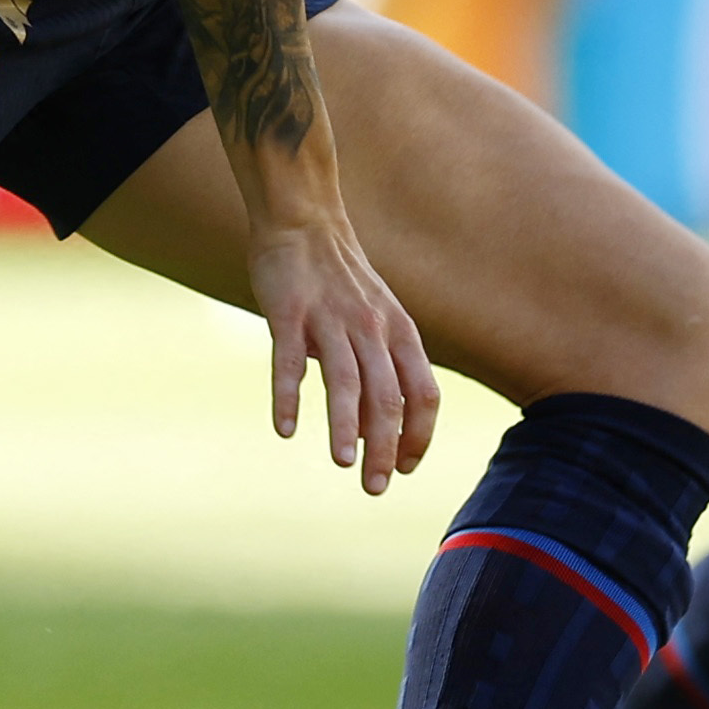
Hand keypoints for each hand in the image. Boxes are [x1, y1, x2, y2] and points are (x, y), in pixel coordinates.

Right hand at [246, 208, 438, 496]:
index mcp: (400, 332)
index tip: (406, 469)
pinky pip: (290, 362)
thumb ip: (384, 369)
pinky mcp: (289, 313)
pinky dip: (288, 397)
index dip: (419, 435)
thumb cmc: (341, 282)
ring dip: (345, 426)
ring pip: (345, 381)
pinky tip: (285, 429)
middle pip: (387, 396)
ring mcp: (330, 319)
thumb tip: (381, 434)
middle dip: (385, 447)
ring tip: (343, 463)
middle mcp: (371, 328)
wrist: (304, 221)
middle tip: (375, 487)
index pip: (424, 393)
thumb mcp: (379, 319)